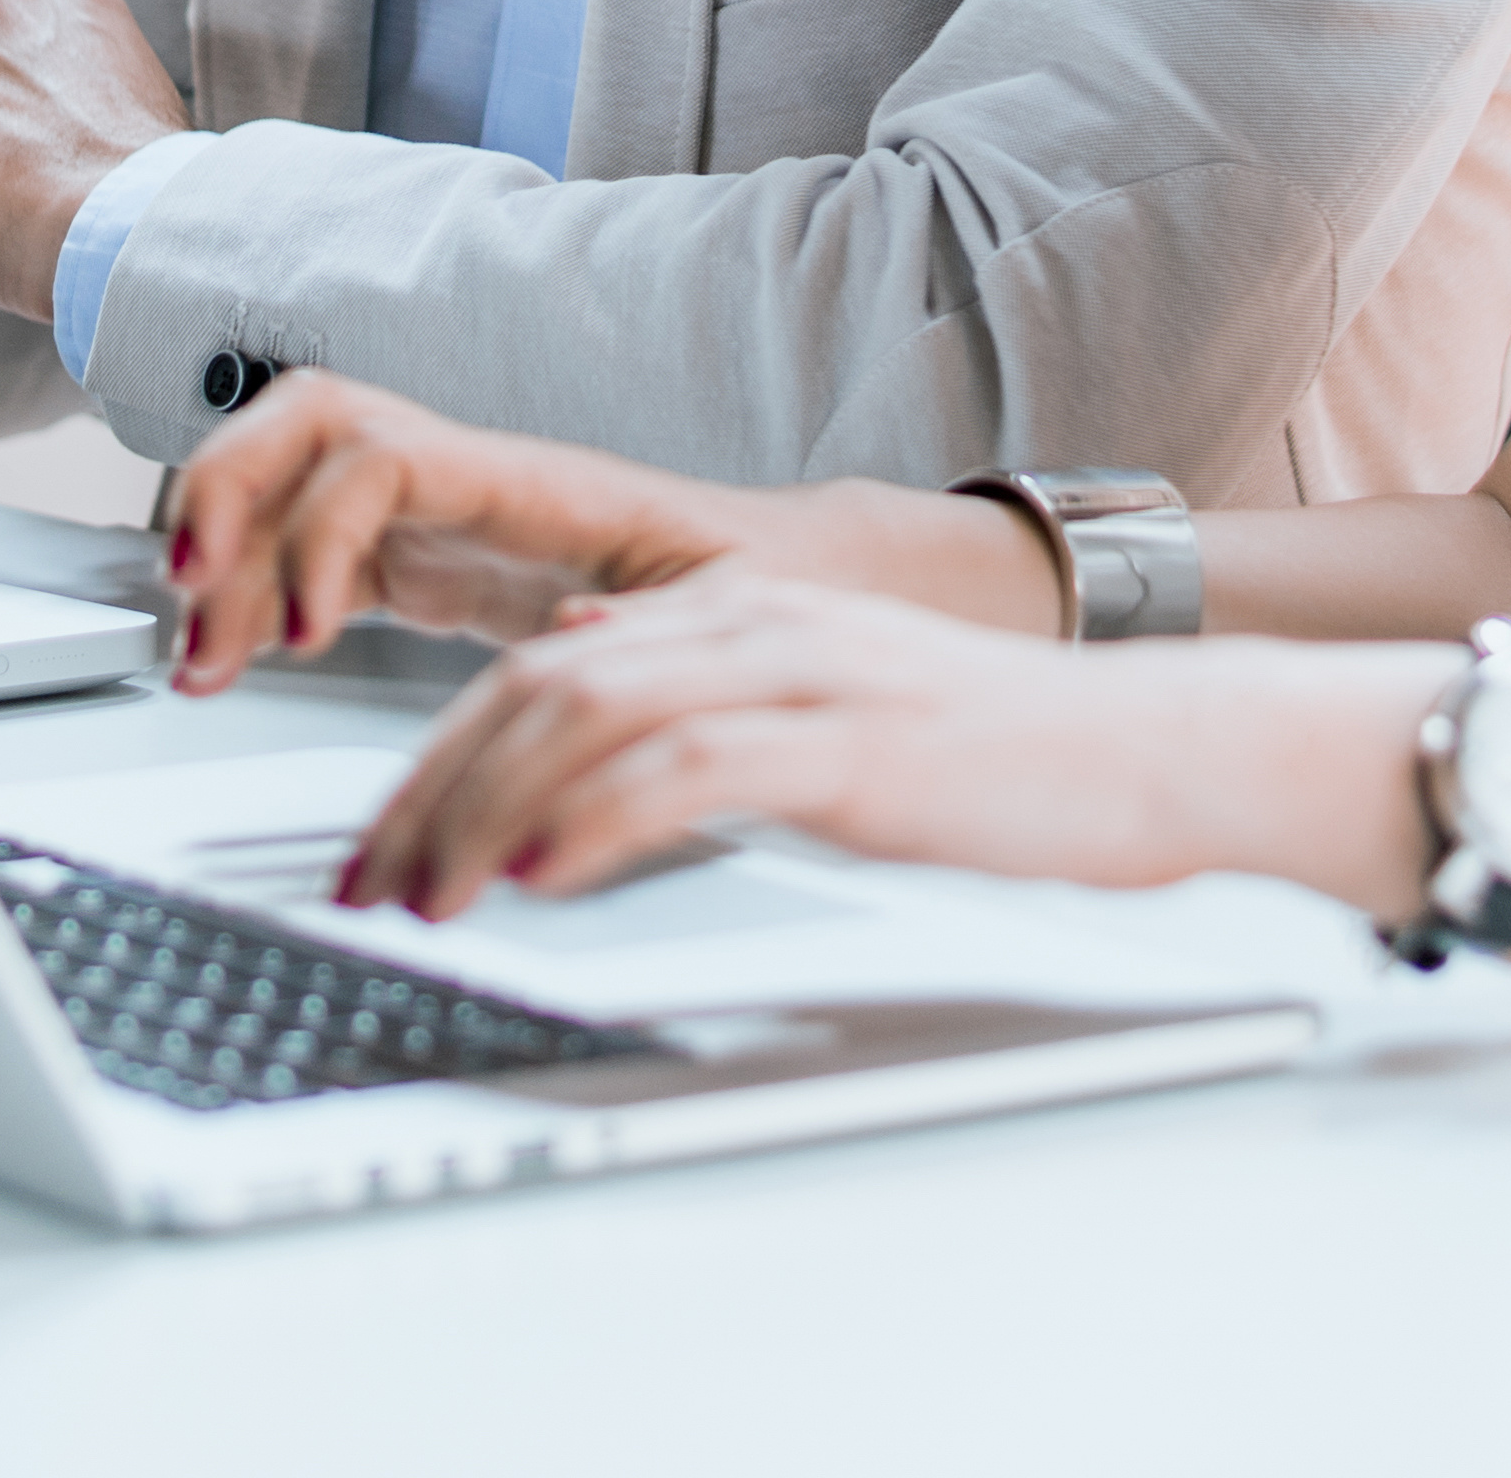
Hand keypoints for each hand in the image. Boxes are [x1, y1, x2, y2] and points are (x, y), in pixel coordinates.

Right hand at [159, 373, 770, 692]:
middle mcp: (468, 478)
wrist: (786, 581)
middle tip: (189, 593)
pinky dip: (254, 597)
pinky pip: (308, 554)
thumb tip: (578, 637)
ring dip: (225, 553)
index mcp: (534, 483)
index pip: (384, 454)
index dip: (321, 528)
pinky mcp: (425, 563)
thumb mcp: (730, 613)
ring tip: (198, 655)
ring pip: (289, 482)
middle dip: (225, 490)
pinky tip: (234, 658)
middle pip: (303, 421)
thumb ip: (657, 628)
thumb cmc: (765, 585)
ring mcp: (437, 515)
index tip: (306, 633)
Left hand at [337, 571, 1443, 921]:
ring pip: (587, 720)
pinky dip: (597, 823)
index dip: (437, 757)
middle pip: (534, 689)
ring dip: (487, 813)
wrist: (1141, 748)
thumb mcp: (821, 702)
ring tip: (432, 896)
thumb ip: (701, 687)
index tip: (381, 844)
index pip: (536, 670)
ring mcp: (797, 677)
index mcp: (734, 615)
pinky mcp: (845, 745)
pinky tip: (545, 877)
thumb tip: (578, 666)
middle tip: (369, 885)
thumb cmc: (992, 753)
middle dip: (430, 792)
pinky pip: (688, 772)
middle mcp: (748, 625)